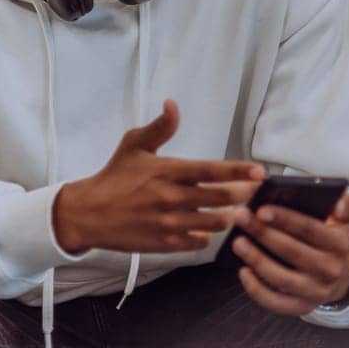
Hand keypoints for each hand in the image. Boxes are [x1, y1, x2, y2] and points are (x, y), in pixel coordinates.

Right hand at [51, 99, 264, 254]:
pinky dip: (208, 234)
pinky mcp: (165, 244)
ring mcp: (170, 223)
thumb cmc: (114, 176)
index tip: (259, 172)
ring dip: (230, 216)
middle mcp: (172, 198)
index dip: (239, 171)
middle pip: (222, 198)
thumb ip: (160, 127)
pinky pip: (200, 241)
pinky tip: (207, 226)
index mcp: (168, 171)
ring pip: (216, 223)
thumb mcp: (134, 145)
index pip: (212, 170)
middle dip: (244, 195)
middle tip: (254, 191)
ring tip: (234, 209)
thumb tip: (173, 104)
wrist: (89, 213)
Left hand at [230, 190, 348, 315]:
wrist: (343, 273)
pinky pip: (276, 302)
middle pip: (291, 251)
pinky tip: (243, 271)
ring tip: (238, 242)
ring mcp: (316, 291)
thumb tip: (337, 204)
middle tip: (240, 217)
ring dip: (256, 259)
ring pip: (281, 278)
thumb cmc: (336, 237)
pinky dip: (256, 289)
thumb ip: (348, 205)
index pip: (310, 229)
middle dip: (263, 233)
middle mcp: (330, 270)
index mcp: (341, 244)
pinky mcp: (302, 307)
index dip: (285, 219)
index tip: (261, 209)